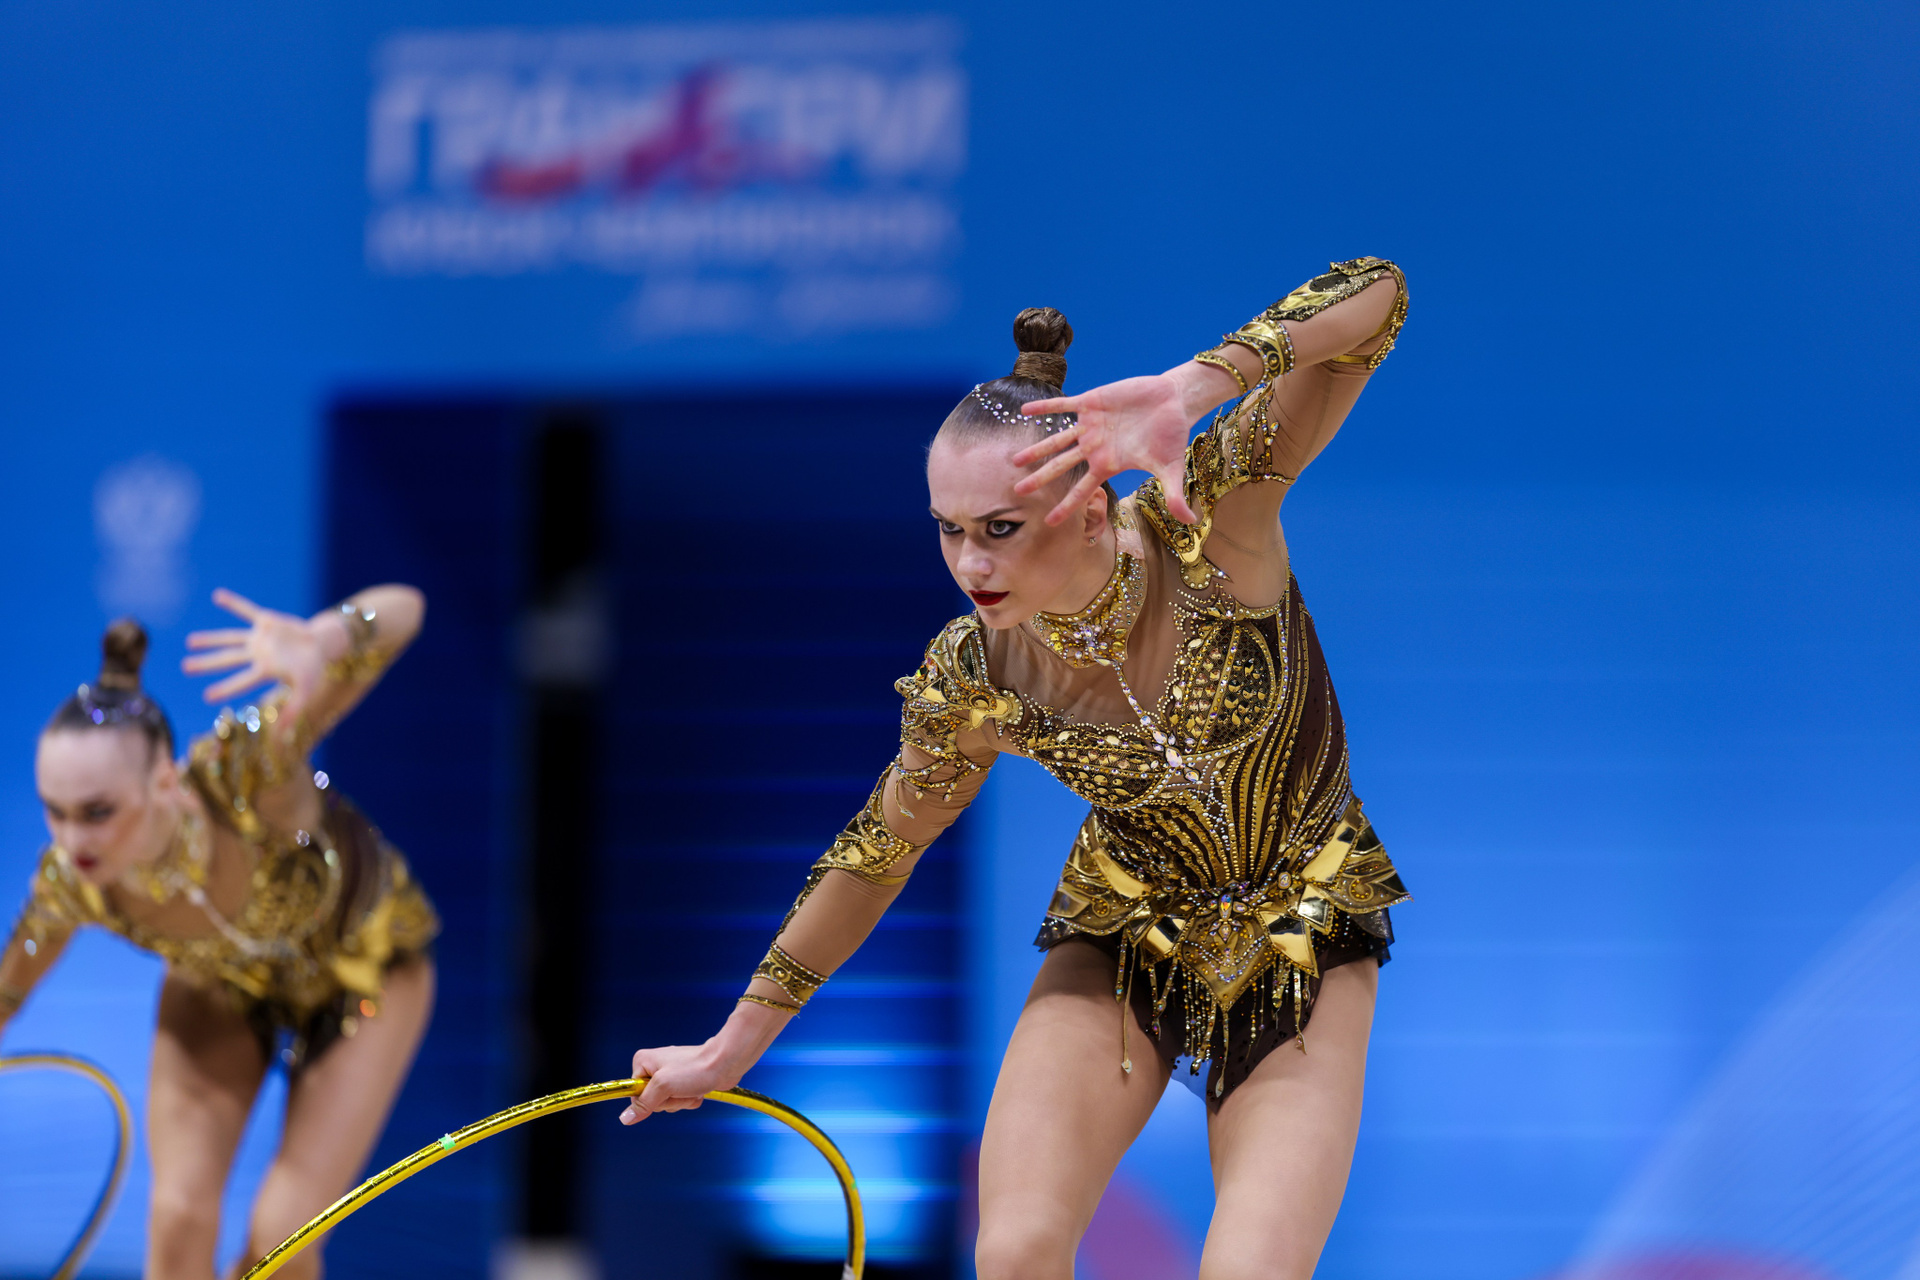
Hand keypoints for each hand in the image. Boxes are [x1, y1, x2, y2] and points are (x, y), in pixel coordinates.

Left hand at [182, 589, 332, 716]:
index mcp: (264, 671)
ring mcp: (260, 638)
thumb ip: (294, 709)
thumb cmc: (313, 669)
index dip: (226, 688)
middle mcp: (257, 655)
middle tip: (184, 667)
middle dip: (206, 664)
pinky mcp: (266, 621)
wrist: (322, 644)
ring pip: (230, 638)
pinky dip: (234, 604)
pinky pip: (247, 611)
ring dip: (211, 639)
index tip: (207, 697)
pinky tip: (217, 596)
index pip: (242, 681)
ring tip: (189, 642)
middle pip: (227, 660)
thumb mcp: (306, 690)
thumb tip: (283, 734)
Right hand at [621, 1041, 741, 1124]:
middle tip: (681, 1089)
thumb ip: (644, 1103)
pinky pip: (680, 1102)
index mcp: (643, 1062)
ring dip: (682, 1102)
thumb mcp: (663, 1086)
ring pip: (668, 1104)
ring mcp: (670, 1075)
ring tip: (691, 1088)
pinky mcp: (684, 1083)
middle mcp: (654, 1067)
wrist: (725, 1062)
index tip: (664, 1093)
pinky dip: (690, 1100)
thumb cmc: (696, 1068)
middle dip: (670, 1101)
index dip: (650, 1101)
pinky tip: (698, 1091)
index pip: (634, 1094)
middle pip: (652, 1101)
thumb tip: (625, 1118)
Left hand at [1012, 366, 1220, 525]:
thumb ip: (1174, 494)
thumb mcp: (1171, 467)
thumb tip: (1191, 523)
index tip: (1048, 522)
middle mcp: (1094, 448)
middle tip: (1016, 492)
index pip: (1083, 490)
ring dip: (1037, 449)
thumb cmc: (1171, 435)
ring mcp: (1091, 425)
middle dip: (1039, 479)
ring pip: (1057, 440)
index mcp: (1108, 465)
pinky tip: (1025, 411)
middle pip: (1061, 467)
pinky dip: (1046, 407)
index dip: (1066, 506)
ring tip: (1015, 459)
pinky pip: (1064, 405)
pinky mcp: (1092, 402)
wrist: (1173, 401)